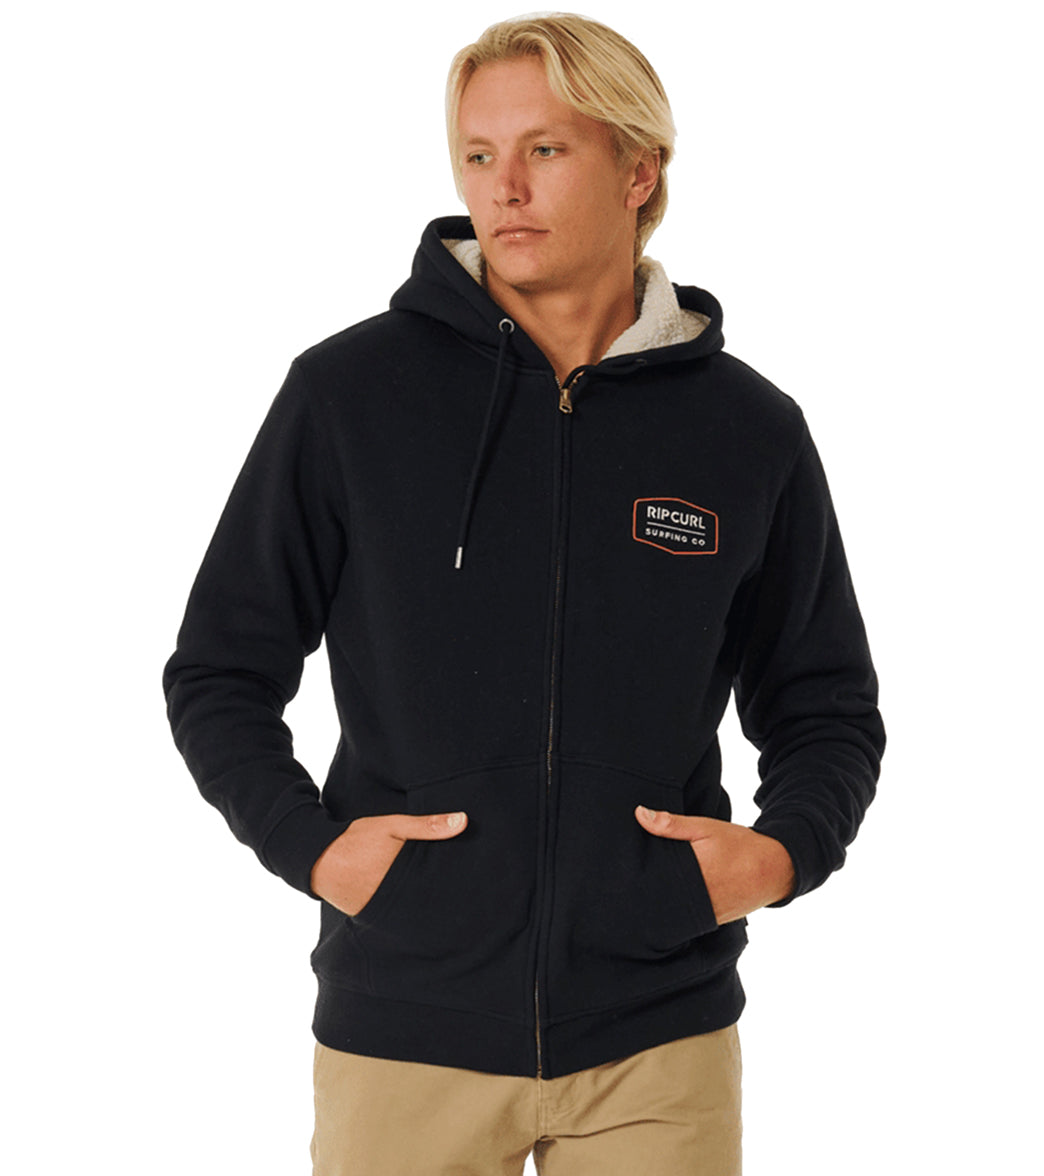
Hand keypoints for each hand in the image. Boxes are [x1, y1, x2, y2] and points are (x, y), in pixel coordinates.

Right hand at [311, 811, 467, 915]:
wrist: (317, 858)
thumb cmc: (357, 839)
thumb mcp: (393, 826)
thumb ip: (428, 825)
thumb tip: (464, 820)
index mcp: (404, 879)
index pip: (438, 890)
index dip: (456, 892)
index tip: (476, 890)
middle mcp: (394, 901)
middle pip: (428, 906)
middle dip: (443, 902)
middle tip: (467, 901)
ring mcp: (381, 913)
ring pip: (412, 913)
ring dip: (424, 908)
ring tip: (448, 909)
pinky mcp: (370, 917)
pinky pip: (394, 916)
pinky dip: (405, 912)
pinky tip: (418, 907)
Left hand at [634, 807, 794, 923]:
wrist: (774, 869)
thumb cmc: (738, 845)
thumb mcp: (705, 827)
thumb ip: (671, 824)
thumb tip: (639, 814)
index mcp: (694, 874)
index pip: (655, 881)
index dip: (635, 880)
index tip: (617, 877)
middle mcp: (699, 899)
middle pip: (660, 900)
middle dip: (643, 894)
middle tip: (619, 890)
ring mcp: (706, 914)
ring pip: (672, 912)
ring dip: (659, 905)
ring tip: (635, 899)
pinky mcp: (712, 921)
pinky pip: (687, 919)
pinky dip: (675, 911)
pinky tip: (663, 905)